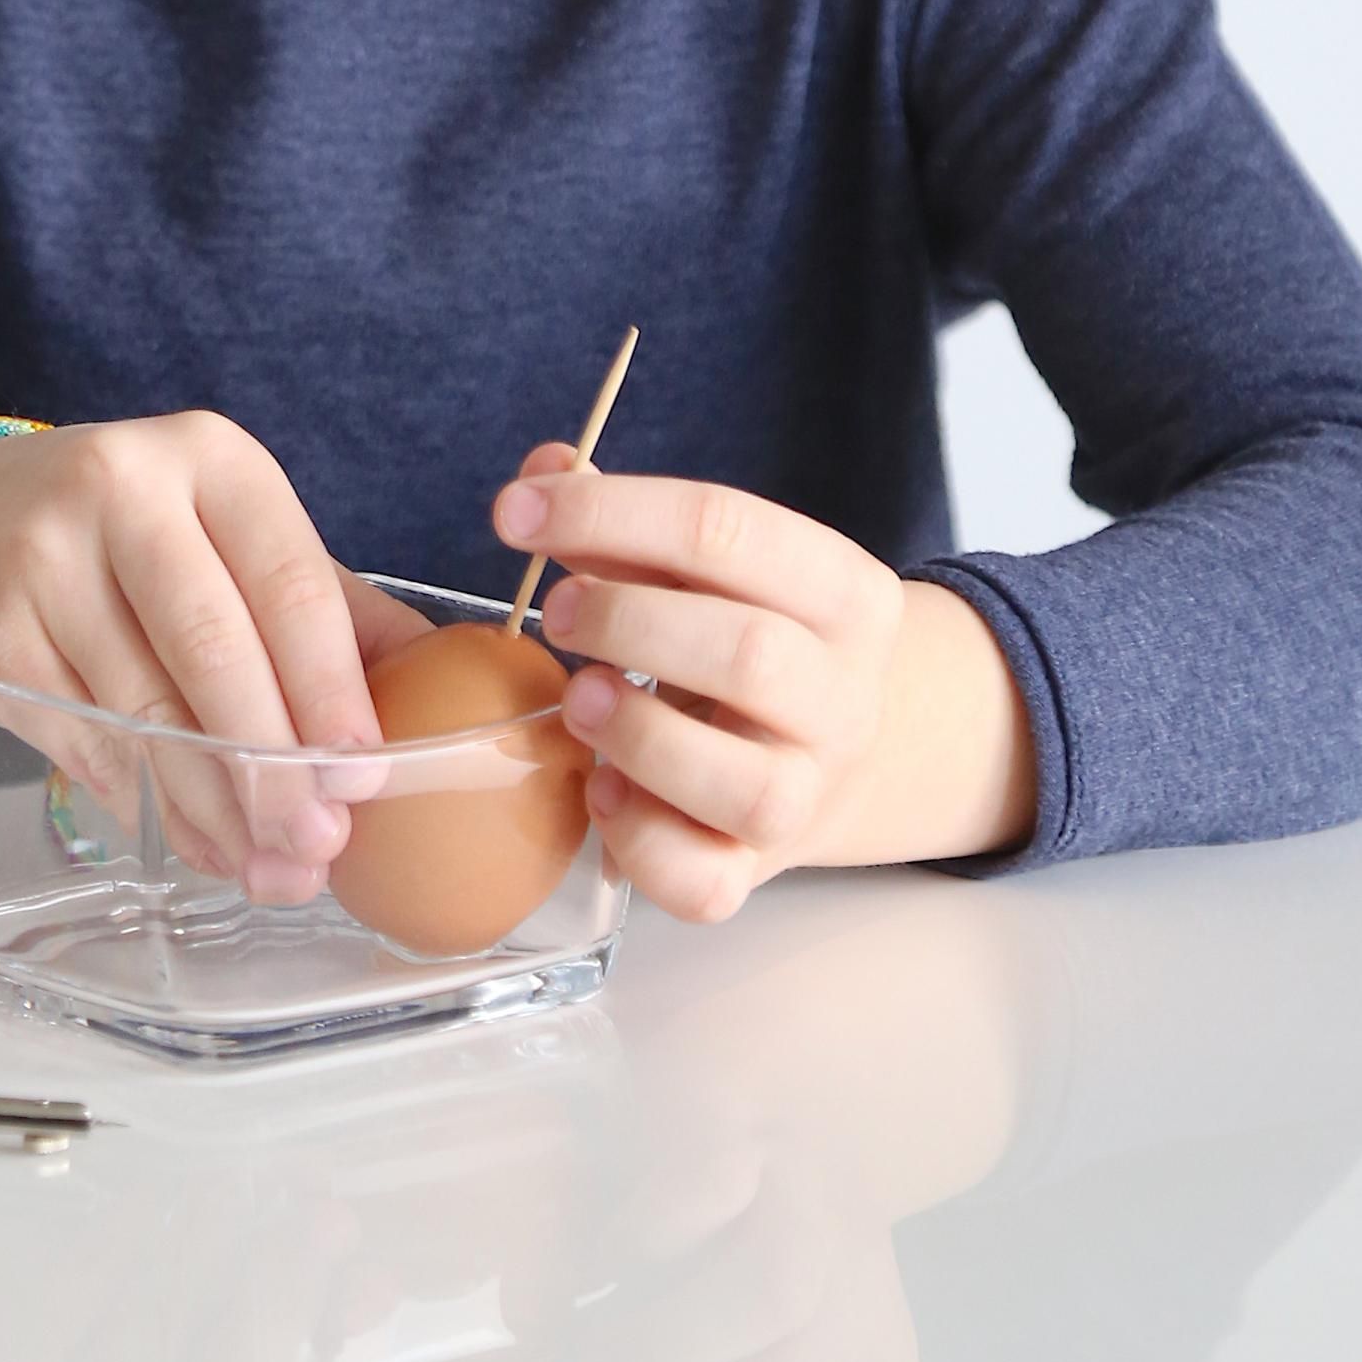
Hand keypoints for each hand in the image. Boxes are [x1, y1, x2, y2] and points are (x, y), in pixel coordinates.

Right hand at [0, 411, 389, 898]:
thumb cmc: (125, 536)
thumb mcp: (228, 533)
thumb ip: (329, 605)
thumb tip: (442, 688)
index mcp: (211, 457)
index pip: (290, 580)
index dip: (330, 687)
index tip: (363, 775)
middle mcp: (122, 490)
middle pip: (215, 649)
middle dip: (275, 764)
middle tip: (317, 845)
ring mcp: (42, 561)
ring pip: (147, 712)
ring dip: (214, 807)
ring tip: (265, 865)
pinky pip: (84, 742)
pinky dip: (145, 804)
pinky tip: (188, 839)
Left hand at [492, 446, 1035, 911]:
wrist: (829, 752)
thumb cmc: (740, 637)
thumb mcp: (704, 569)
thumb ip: (618, 521)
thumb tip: (540, 479)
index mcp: (843, 592)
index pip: (728, 529)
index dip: (610, 512)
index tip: (516, 513)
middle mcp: (845, 697)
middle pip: (750, 654)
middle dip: (628, 623)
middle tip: (554, 612)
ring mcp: (809, 794)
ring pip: (749, 786)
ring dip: (640, 736)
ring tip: (572, 701)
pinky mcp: (759, 872)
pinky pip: (708, 882)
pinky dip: (639, 841)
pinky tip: (596, 790)